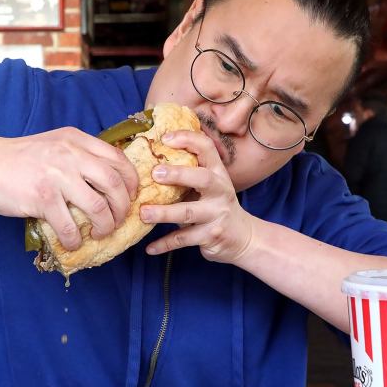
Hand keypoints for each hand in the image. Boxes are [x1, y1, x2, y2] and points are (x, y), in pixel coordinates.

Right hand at [0, 128, 138, 249]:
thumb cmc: (19, 158)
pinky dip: (74, 239)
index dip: (131, 182)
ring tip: (100, 232)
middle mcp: (71, 155)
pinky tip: (72, 243)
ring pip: (98, 207)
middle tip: (119, 220)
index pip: (118, 159)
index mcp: (76, 140)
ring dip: (105, 225)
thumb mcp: (55, 144)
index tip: (131, 196)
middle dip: (123, 207)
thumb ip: (79, 155)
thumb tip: (107, 182)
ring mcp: (57, 176)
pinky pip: (69, 226)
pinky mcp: (42, 198)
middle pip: (115, 184)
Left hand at [139, 130, 254, 263]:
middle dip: (178, 175)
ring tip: (143, 213)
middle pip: (202, 179)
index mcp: (218, 174)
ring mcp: (217, 215)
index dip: (188, 139)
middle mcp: (220, 191)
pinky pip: (183, 240)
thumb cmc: (216, 206)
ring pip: (188, 213)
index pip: (207, 149)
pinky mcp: (211, 237)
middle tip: (154, 174)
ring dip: (163, 213)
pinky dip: (164, 245)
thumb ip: (188, 175)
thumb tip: (149, 161)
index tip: (165, 138)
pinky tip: (150, 248)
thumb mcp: (209, 187)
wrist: (243, 238)